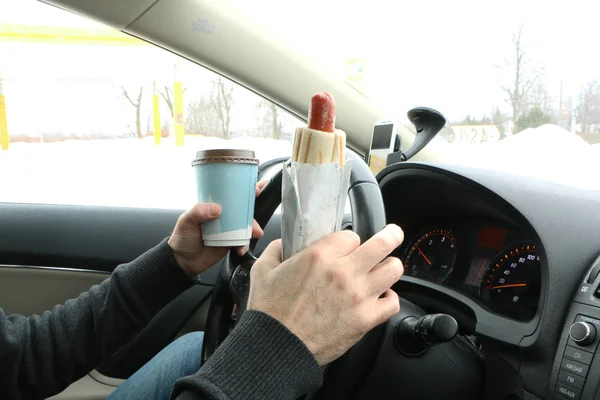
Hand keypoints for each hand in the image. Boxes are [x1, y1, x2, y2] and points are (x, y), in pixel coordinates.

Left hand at [168, 181, 267, 275]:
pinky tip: (241, 249)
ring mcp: (228, 230)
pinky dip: (244, 245)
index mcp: (213, 206)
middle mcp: (223, 217)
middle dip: (254, 211)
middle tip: (257, 216)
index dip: (245, 190)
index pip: (230, 194)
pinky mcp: (230, 243)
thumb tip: (217, 209)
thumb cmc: (181, 238)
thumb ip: (198, 212)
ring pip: (246, 226)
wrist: (182, 261)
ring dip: (253, 229)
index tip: (257, 188)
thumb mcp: (185, 221)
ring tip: (255, 233)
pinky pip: (242, 242)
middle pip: (243, 210)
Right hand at [247, 224, 403, 364]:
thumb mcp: (263, 270)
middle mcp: (343, 272)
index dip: (349, 240)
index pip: (351, 236)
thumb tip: (285, 243)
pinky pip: (392, 303)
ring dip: (390, 266)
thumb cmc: (269, 313)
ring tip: (387, 267)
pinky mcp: (365, 319)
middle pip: (383, 244)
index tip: (346, 247)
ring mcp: (358, 296)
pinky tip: (381, 297)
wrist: (276, 348)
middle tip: (392, 234)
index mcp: (319, 256)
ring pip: (393, 270)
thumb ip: (276, 249)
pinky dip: (390, 298)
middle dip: (390, 236)